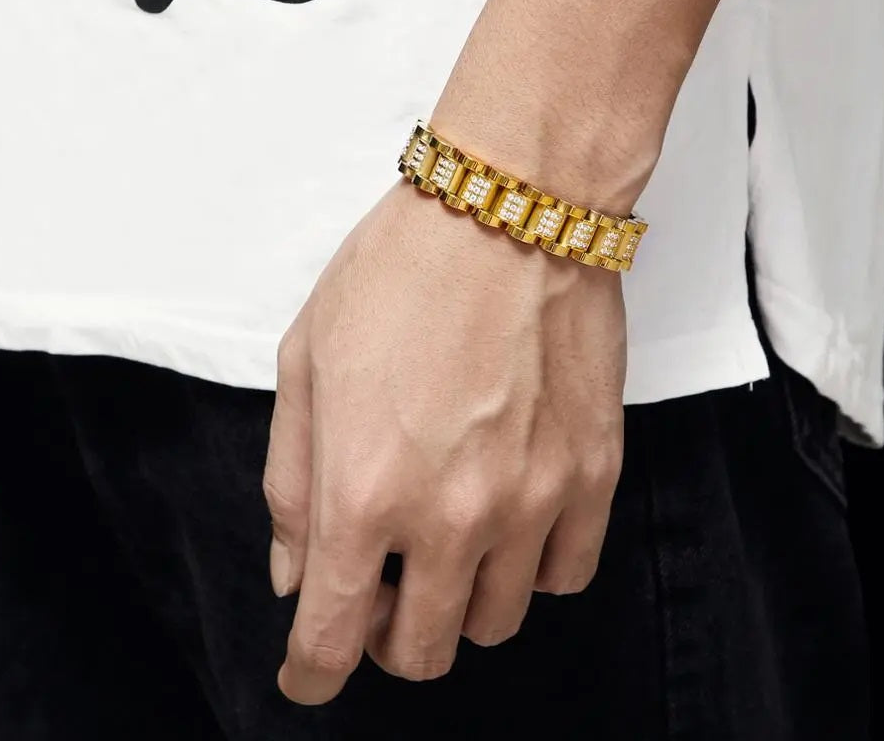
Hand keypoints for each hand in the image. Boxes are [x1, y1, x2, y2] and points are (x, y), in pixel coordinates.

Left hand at [264, 181, 625, 703]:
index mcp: (363, 491)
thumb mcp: (307, 363)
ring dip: (460, 603)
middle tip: (381, 588)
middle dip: (386, 638)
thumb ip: (291, 480)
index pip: (331, 638)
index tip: (311, 670)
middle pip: (421, 651)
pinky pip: (566, 574)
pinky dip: (530, 569)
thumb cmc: (402, 270)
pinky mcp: (592, 476)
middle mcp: (451, 516)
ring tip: (448, 543)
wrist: (509, 210)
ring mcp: (532, 502)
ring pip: (496, 623)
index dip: (312, 672)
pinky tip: (511, 521)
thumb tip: (296, 569)